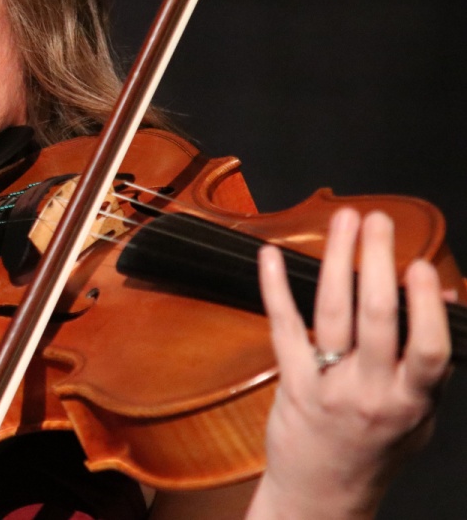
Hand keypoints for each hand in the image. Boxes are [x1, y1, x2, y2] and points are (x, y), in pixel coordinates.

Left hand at [249, 208, 451, 519]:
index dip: (424, 306)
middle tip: (378, 221)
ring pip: (332, 315)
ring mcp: (327, 386)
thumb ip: (434, 363)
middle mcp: (370, 392)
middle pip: (376, 318)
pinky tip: (269, 255)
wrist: (323, 493)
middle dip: (377, 262)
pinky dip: (274, 287)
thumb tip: (446, 296)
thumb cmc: (377, 448)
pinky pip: (283, 328)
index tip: (421, 265)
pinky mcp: (290, 382)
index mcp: (411, 400)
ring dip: (337, 261)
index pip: (427, 350)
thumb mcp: (422, 415)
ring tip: (343, 221)